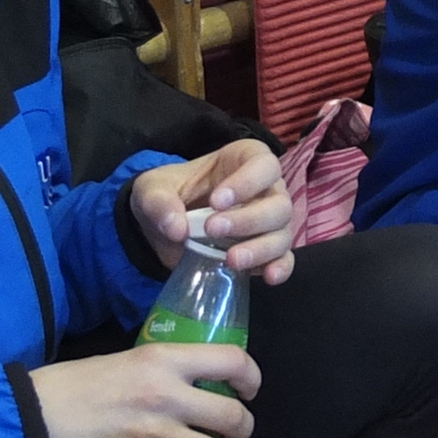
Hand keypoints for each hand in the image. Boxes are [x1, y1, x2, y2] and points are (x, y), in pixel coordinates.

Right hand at [28, 343, 257, 437]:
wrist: (33, 416)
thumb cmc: (76, 384)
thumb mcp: (128, 359)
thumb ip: (168, 370)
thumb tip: (202, 383)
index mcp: (162, 359)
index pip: (232, 359)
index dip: (251, 376)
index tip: (247, 389)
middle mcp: (168, 395)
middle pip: (236, 416)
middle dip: (242, 426)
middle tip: (231, 429)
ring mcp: (157, 437)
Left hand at [130, 140, 295, 284]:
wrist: (166, 225)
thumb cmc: (168, 194)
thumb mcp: (152, 190)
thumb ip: (159, 202)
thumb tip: (177, 229)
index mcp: (243, 161)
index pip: (263, 164)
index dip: (247, 182)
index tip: (216, 201)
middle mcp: (266, 190)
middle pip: (279, 203)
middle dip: (249, 219)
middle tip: (212, 230)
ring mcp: (270, 222)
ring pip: (283, 233)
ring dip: (261, 248)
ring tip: (231, 260)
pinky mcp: (267, 251)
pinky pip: (285, 259)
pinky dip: (281, 268)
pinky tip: (267, 277)